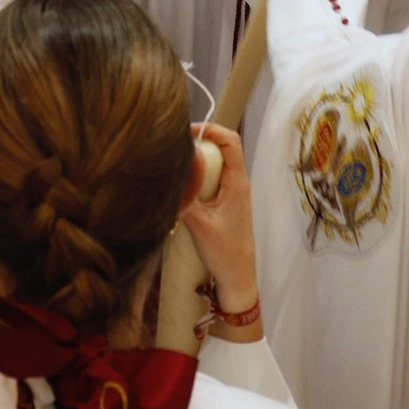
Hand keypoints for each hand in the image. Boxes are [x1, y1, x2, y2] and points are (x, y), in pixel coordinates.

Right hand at [180, 124, 261, 341]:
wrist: (238, 279)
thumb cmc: (224, 253)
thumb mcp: (199, 225)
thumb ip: (185, 196)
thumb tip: (170, 171)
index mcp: (237, 182)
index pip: (230, 141)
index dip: (210, 129)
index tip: (186, 131)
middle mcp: (237, 183)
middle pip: (221, 149)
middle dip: (199, 144)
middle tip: (174, 149)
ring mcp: (232, 193)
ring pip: (215, 165)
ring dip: (197, 163)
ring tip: (175, 166)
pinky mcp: (225, 204)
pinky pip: (211, 180)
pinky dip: (197, 178)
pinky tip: (181, 188)